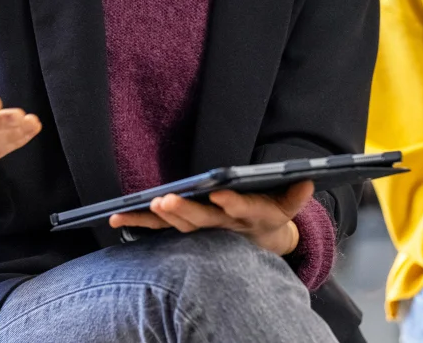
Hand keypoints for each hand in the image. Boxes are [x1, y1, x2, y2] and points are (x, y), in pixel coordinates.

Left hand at [107, 179, 313, 256]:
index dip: (231, 202)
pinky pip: (160, 228)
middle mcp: (222, 226)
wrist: (260, 243)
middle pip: (202, 221)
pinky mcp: (186, 229)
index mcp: (248, 216)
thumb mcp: (287, 207)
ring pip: (180, 226)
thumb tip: (307, 180)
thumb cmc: (269, 215)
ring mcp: (203, 230)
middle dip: (185, 210)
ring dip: (160, 217)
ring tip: (145, 203)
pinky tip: (116, 217)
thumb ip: (295, 195)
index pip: (239, 210)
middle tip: (167, 199)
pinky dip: (139, 223)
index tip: (220, 193)